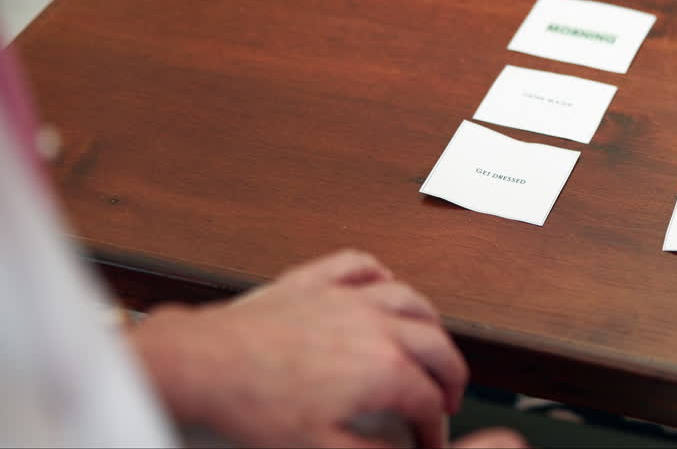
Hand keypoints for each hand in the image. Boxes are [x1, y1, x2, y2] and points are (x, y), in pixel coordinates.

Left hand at [131, 249, 484, 447]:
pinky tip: (383, 282)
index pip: (429, 400)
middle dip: (451, 375)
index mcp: (382, 368)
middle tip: (448, 396)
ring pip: (410, 298)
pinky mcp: (316, 282)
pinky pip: (360, 265)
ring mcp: (347, 298)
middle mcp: (375, 324)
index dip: (435, 428)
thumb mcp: (321, 447)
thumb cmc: (254, 403)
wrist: (205, 364)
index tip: (428, 440)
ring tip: (432, 342)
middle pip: (436, 345)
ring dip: (430, 323)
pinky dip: (379, 274)